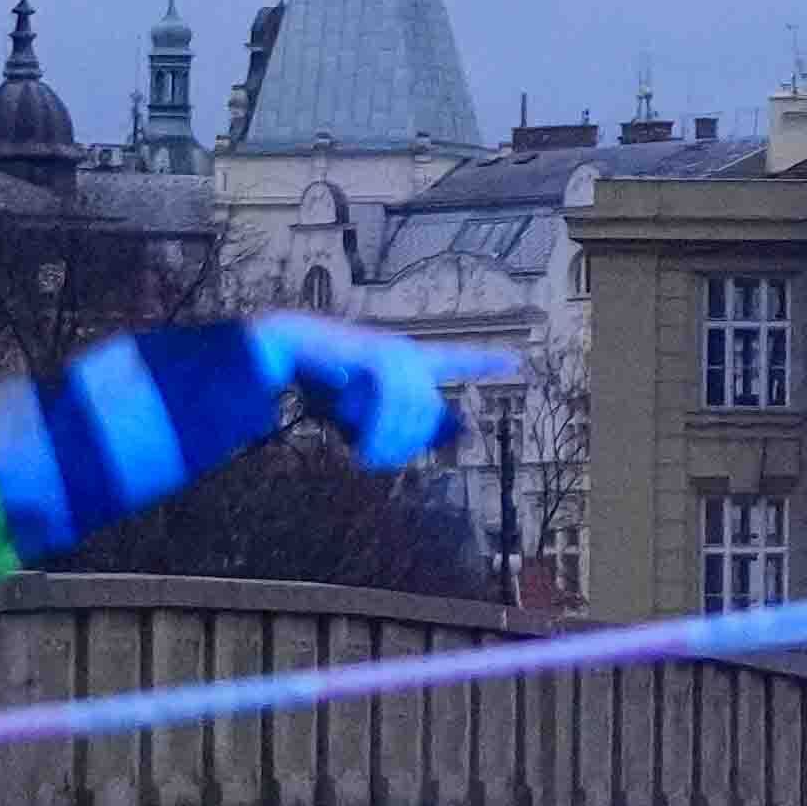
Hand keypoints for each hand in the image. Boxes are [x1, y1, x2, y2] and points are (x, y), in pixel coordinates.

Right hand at [252, 316, 518, 472]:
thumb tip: (427, 443)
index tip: (518, 361)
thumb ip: (393, 423)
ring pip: (411, 414)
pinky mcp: (381, 360)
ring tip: (365, 457)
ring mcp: (397, 354)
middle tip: (375, 459)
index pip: (457, 357)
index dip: (486, 361)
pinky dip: (376, 435)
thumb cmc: (322, 379)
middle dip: (405, 442)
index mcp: (408, 357)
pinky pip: (390, 408)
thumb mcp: (362, 407)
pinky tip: (363, 452)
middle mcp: (409, 353)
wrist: (288, 346)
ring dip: (387, 443)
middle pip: (429, 411)